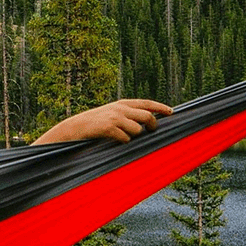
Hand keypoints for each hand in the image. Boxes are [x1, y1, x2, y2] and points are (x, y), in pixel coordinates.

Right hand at [34, 99, 172, 144]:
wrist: (73, 128)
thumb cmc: (94, 124)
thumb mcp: (110, 114)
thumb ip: (126, 115)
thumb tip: (146, 122)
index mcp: (121, 103)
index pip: (146, 103)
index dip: (160, 107)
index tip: (171, 112)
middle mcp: (120, 108)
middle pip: (147, 116)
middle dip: (153, 125)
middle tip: (153, 131)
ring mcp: (115, 117)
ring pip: (138, 130)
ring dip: (133, 136)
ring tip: (121, 137)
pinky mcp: (109, 127)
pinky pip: (126, 138)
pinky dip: (123, 142)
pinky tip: (114, 141)